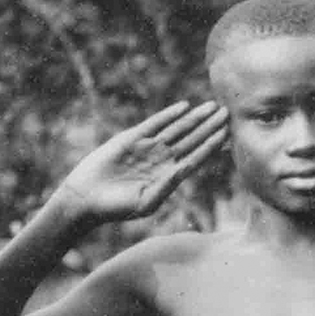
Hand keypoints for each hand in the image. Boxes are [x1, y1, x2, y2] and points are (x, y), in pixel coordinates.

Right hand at [59, 101, 227, 224]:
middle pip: (191, 140)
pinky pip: (155, 123)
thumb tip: (182, 171)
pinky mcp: (132, 138)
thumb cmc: (116, 208)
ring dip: (194, 118)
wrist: (88, 198)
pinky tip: (184, 107)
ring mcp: (148, 148)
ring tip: (212, 107)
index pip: (196, 158)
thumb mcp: (145, 202)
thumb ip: (165, 188)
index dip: (211, 146)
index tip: (227, 135)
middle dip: (209, 127)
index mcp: (169, 177)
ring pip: (177, 129)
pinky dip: (169, 115)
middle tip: (226, 113)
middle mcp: (162, 161)